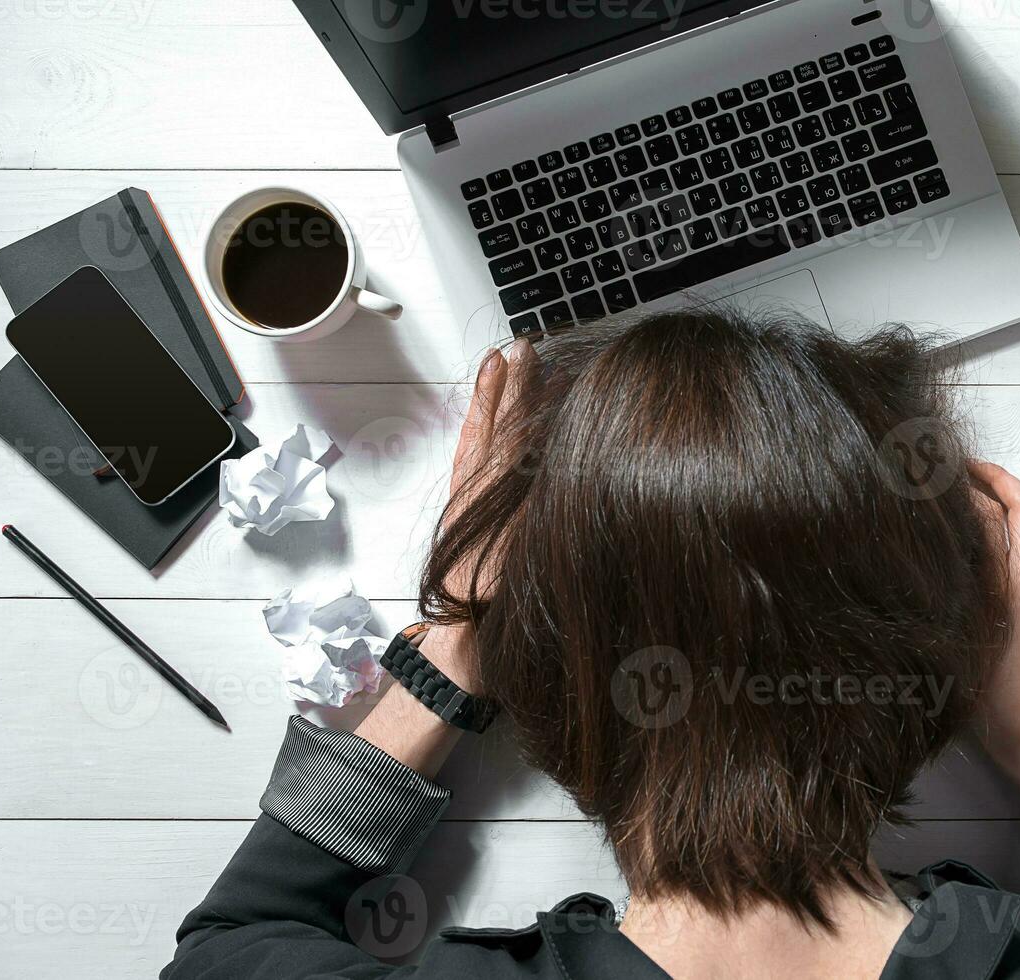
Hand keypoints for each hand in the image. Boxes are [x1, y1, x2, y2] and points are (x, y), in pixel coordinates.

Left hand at [422, 339, 535, 692]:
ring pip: (481, 437)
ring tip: (499, 362)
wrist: (463, 653)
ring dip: (492, 398)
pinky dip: (474, 430)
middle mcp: (482, 496)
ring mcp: (468, 503)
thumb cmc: (502, 617)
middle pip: (501, 427)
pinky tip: (479, 416)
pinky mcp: (460, 516)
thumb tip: (560, 458)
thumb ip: (543, 509)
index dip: (532, 396)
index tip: (544, 360)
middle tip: (525, 345)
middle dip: (514, 385)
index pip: (521, 435)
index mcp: (502, 502)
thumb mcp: (531, 561)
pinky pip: (466, 460)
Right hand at [968, 461, 1019, 762]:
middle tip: (977, 470)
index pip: (987, 520)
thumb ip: (953, 591)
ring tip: (1015, 488)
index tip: (945, 483)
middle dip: (1002, 478)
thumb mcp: (956, 638)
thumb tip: (939, 550)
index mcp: (1001, 595)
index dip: (966, 493)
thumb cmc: (985, 698)